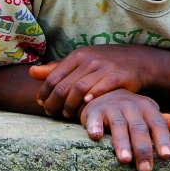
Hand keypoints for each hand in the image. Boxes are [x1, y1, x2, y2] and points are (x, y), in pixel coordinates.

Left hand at [30, 45, 151, 118]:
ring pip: (80, 89)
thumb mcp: (80, 61)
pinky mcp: (119, 76)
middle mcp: (89, 60)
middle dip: (54, 102)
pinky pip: (102, 88)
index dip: (45, 92)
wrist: (138, 60)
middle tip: (50, 113)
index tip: (41, 103)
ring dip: (70, 105)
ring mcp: (104, 67)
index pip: (54, 76)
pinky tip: (86, 107)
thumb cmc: (104, 63)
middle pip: (64, 85)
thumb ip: (57, 69)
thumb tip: (32, 73)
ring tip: (66, 115)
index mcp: (77, 55)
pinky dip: (92, 98)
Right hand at [80, 88, 169, 170]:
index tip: (167, 156)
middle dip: (143, 149)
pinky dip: (94, 126)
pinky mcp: (94, 110)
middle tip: (146, 169)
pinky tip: (96, 136)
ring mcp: (112, 106)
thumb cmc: (130, 110)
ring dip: (122, 142)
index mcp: (147, 107)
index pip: (158, 124)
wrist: (102, 91)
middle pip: (139, 128)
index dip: (163, 139)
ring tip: (125, 160)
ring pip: (118, 125)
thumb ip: (166, 123)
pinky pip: (94, 118)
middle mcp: (131, 105)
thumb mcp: (148, 114)